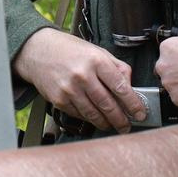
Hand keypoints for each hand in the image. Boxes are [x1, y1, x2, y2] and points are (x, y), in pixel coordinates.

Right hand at [14, 31, 143, 132]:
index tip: (140, 113)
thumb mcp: (97, 51)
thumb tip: (130, 85)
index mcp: (96, 61)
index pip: (120, 87)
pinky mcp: (59, 100)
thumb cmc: (68, 50)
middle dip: (121, 119)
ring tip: (114, 126)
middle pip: (108, 104)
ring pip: (93, 113)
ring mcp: (69, 89)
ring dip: (106, 123)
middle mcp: (83, 75)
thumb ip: (116, 67)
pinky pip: (79, 114)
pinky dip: (90, 119)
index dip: (133, 103)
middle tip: (127, 125)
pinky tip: (96, 119)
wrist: (37, 51)